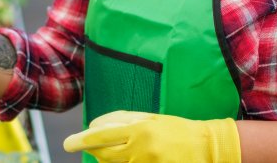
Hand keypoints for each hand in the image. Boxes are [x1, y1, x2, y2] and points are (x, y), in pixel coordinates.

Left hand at [63, 111, 240, 162]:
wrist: (207, 147)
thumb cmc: (177, 129)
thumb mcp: (151, 118)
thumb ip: (122, 120)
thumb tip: (94, 125)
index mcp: (140, 129)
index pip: (103, 136)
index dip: (83, 140)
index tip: (69, 143)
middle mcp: (142, 149)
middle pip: (105, 156)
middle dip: (91, 152)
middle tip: (83, 146)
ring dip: (107, 160)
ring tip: (113, 151)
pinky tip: (124, 159)